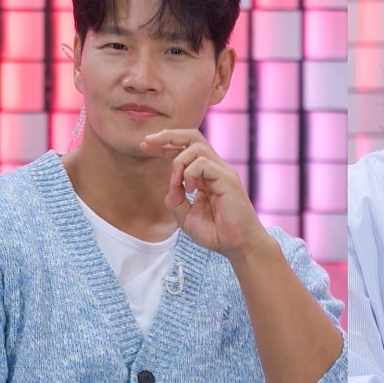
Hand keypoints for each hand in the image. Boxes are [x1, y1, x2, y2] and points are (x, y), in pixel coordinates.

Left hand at [139, 129, 266, 259]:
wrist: (238, 246)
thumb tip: (170, 187)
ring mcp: (222, 171)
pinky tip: (190, 191)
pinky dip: (189, 174)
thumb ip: (175, 200)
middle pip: (192, 136)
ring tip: (175, 183)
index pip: (185, 147)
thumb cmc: (216, 233)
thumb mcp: (186, 217)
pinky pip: (203, 163)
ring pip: (196, 146)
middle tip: (147, 142)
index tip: (145, 145)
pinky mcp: (228, 179)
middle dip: (168, 136)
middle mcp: (215, 168)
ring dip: (178, 162)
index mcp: (205, 174)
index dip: (165, 144)